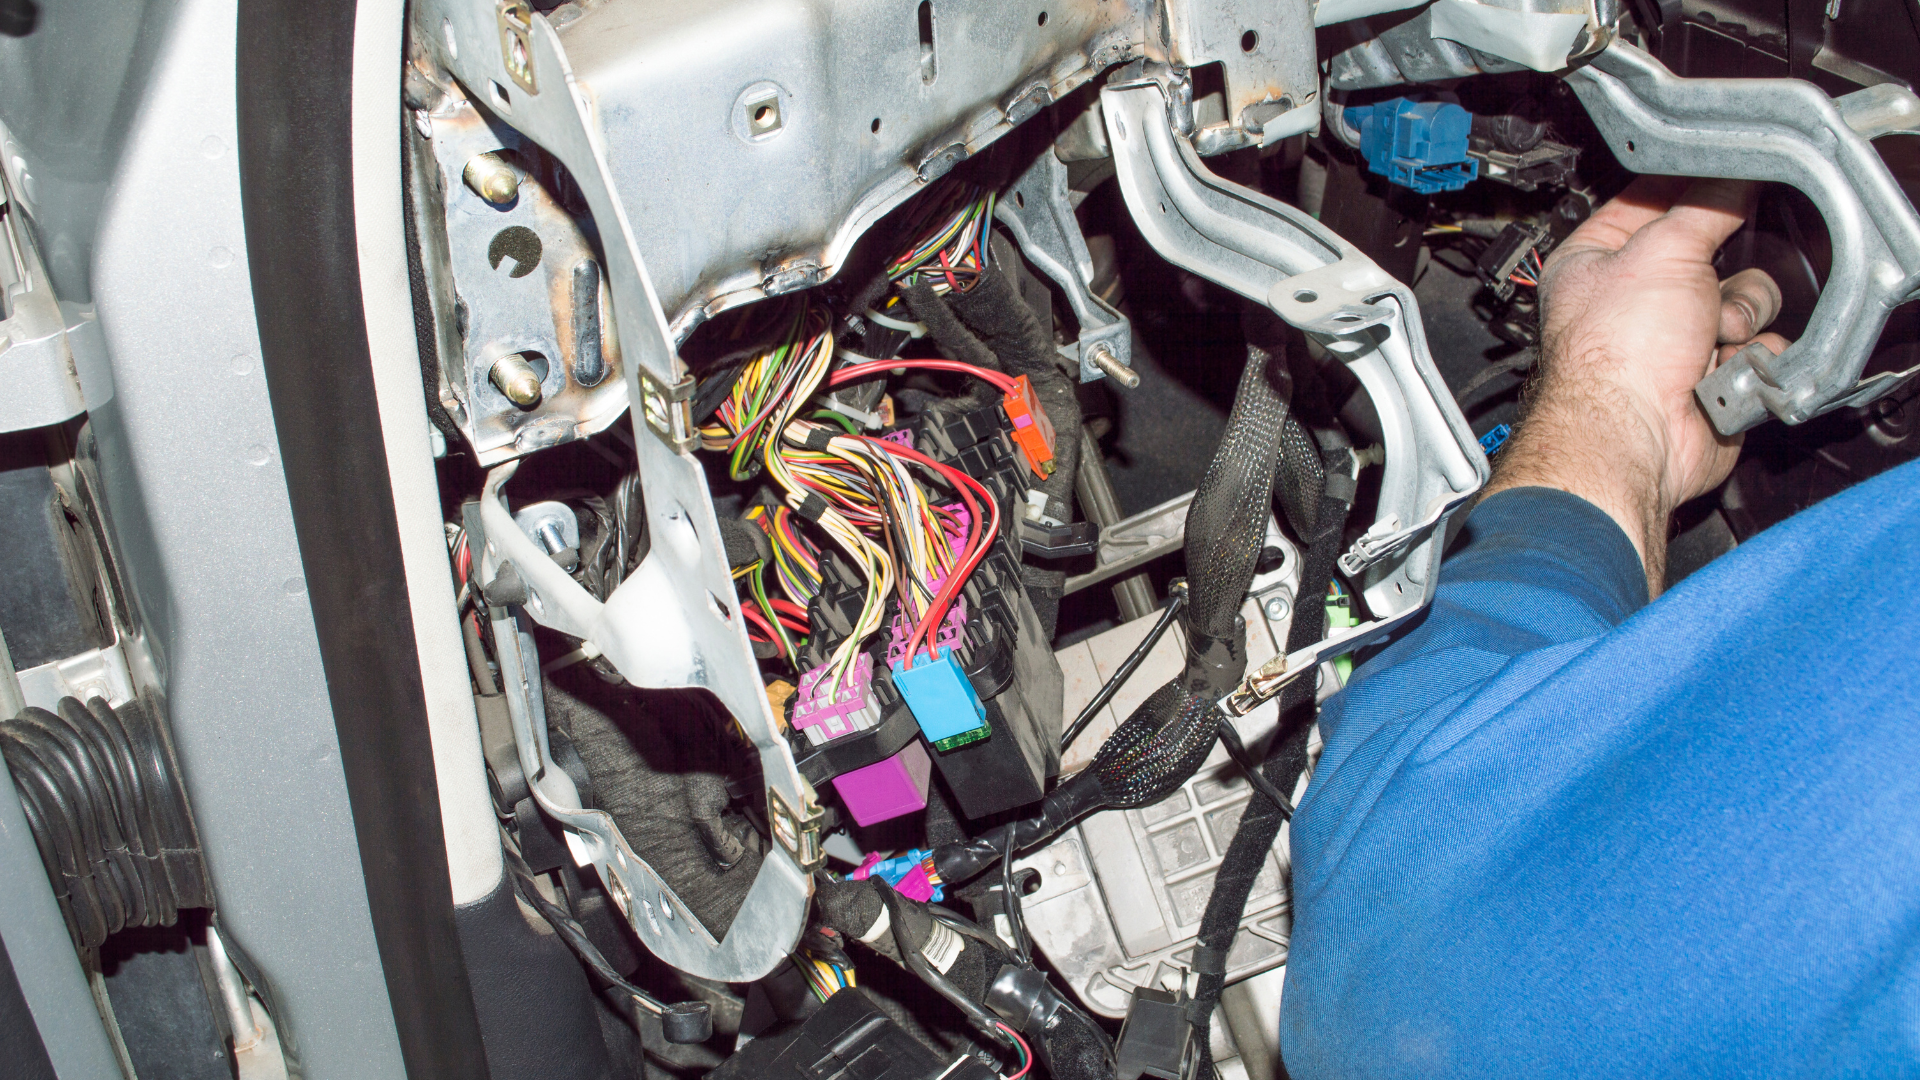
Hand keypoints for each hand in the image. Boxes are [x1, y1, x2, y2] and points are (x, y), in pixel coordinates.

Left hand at [1483, 177, 1788, 593]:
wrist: (1637, 435)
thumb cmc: (1616, 353)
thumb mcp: (1665, 249)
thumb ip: (1707, 204)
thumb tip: (1736, 174)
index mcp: (1595, 261)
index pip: (1649, 201)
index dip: (1689, 189)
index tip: (1724, 177)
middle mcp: (1631, 300)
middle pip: (1711, 251)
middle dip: (1722, 267)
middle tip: (1705, 283)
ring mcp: (1674, 339)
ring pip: (1746, 296)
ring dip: (1740, 312)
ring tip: (1712, 334)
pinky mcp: (1711, 375)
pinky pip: (1760, 343)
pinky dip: (1752, 354)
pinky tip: (1724, 366)